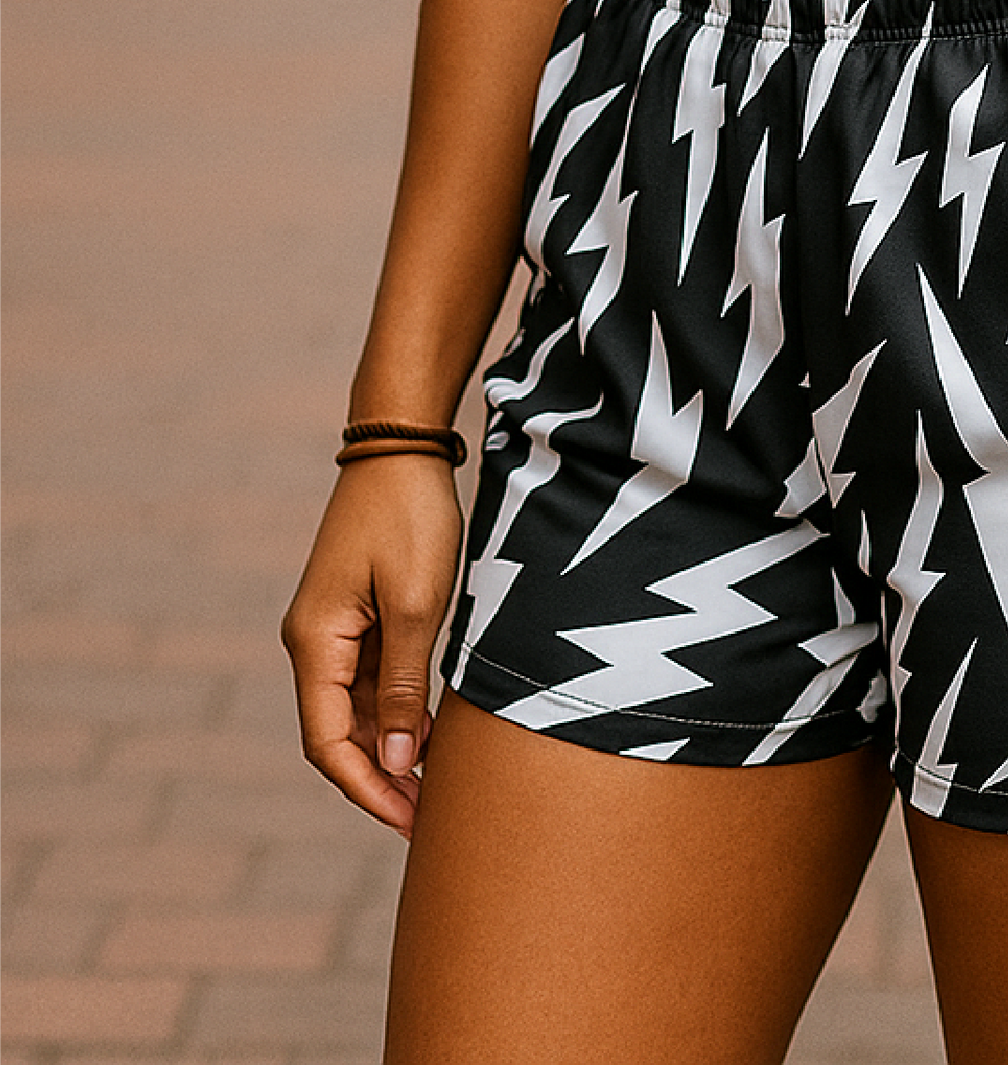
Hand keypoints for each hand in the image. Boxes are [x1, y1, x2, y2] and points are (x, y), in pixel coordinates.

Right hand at [281, 455, 465, 834]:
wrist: (403, 444)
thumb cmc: (411, 516)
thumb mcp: (418, 605)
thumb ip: (404, 686)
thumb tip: (395, 762)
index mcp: (315, 642)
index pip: (327, 743)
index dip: (365, 789)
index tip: (408, 823)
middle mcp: (313, 642)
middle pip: (336, 734)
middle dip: (379, 779)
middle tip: (428, 820)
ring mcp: (334, 628)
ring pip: (354, 711)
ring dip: (388, 749)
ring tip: (434, 788)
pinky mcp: (358, 614)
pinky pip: (369, 680)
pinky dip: (394, 711)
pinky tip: (429, 734)